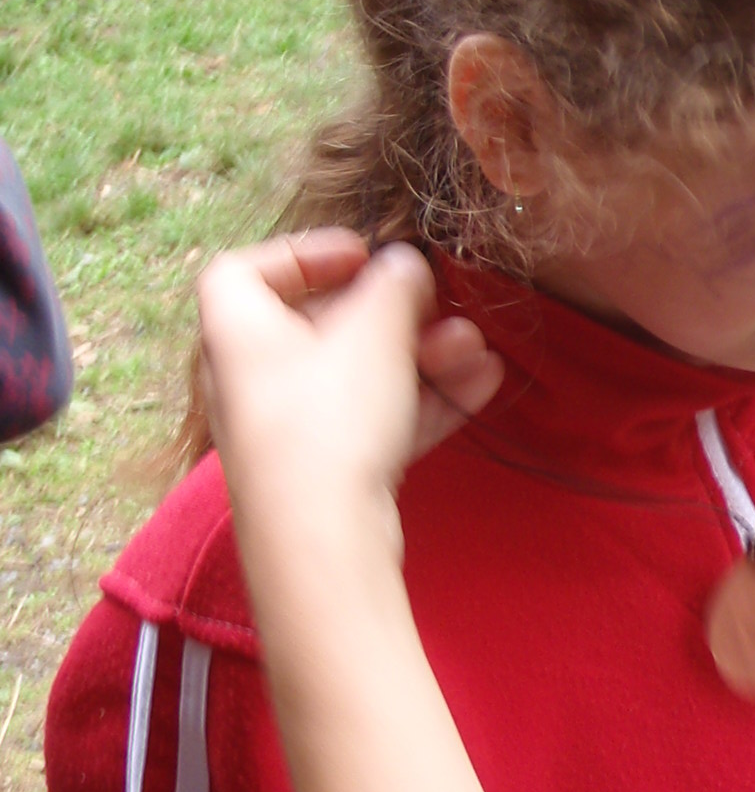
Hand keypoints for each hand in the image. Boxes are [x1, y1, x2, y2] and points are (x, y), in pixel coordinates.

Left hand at [196, 232, 502, 559]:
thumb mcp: (374, 330)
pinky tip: (479, 385)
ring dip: (419, 357)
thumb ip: (396, 285)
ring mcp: (287, 432)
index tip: (360, 256)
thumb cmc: (329, 419)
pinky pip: (374, 422)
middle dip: (391, 314)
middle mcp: (251, 380)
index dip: (301, 253)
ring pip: (357, 377)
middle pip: (319, 325)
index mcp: (238, 331)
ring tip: (472, 350)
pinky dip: (421, 401)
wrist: (320, 538)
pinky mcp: (323, 475)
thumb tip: (404, 265)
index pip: (245, 270)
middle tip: (435, 307)